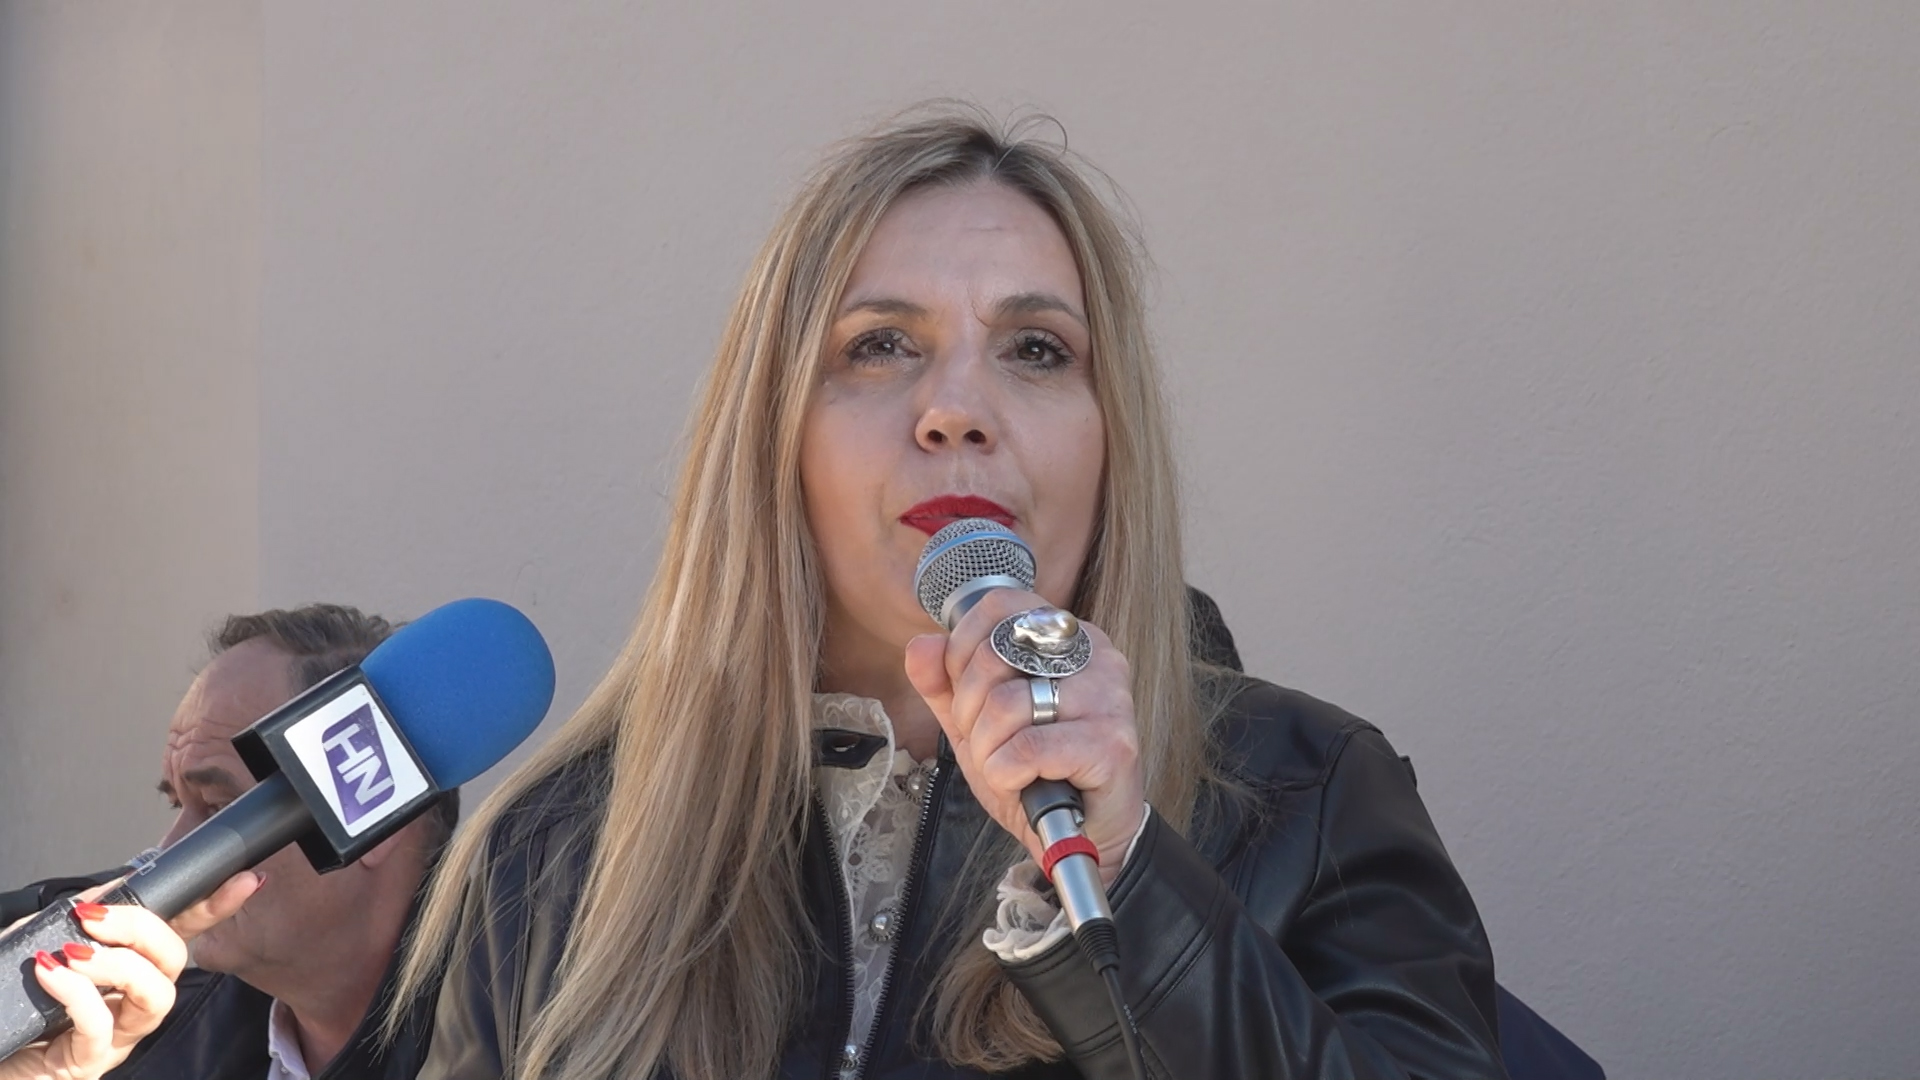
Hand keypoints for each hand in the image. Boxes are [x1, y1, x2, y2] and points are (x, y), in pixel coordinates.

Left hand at [0, 871, 258, 1079]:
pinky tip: (50, 975)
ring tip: (73, 954)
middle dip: (145, 929)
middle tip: (96, 918)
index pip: (180, 936)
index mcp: (125, 977)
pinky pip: (101, 1027)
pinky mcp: (84, 1065)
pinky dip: (79, 994)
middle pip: (176, 963)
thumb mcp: (37, 947)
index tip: (244, 880)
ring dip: (119, 965)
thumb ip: (69, 920)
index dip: (214, 908)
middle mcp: (129, 1008)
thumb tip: (105, 892)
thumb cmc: (6, 1006)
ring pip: (157, 997)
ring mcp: (113, 1040)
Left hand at [905, 589, 1145, 884]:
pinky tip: (1021, 783)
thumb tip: (920, 645)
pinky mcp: (1111, 743)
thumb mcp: (977, 723)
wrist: (1083, 833)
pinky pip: (1027, 748)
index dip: (962, 650)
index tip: (966, 694)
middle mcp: (1094, 654)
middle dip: (968, 712)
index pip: (998, 606)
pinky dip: (1007, 773)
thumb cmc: (1036, 770)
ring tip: (1007, 768)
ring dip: (987, 750)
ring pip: (1006, 705)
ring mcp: (1109, 697)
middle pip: (993, 656)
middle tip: (988, 744)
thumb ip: (945, 684)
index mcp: (1065, 636)